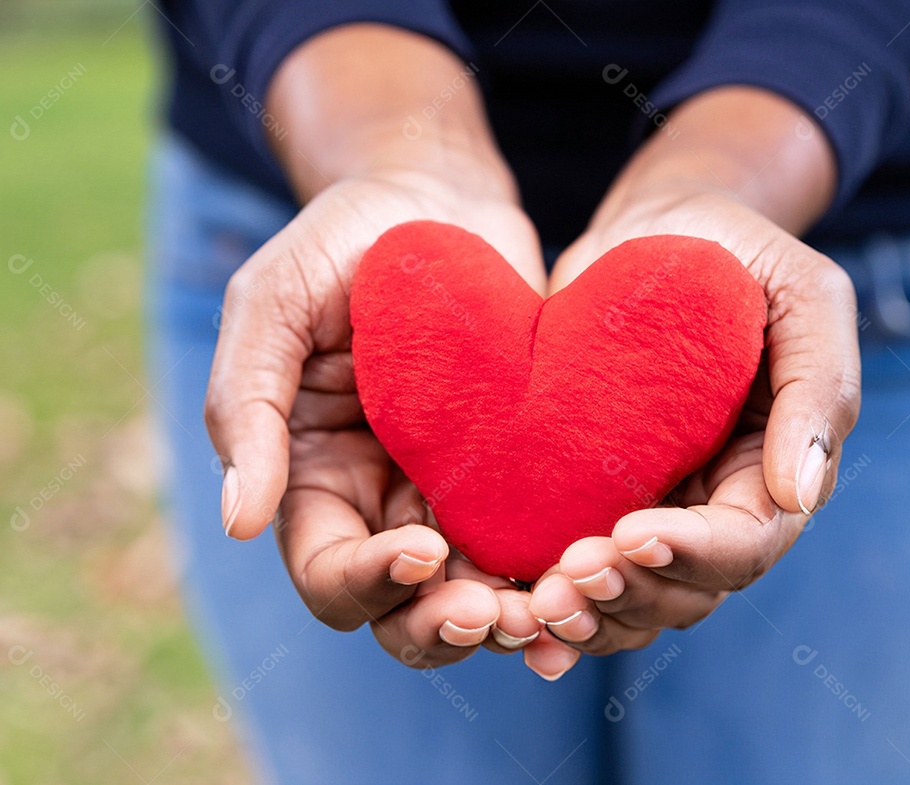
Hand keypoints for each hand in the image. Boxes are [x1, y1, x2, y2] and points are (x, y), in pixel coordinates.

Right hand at [204, 26, 547, 667]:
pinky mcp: (518, 471)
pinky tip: (596, 565)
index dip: (366, 581)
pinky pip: (537, 541)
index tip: (421, 548)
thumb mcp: (272, 305)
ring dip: (510, 616)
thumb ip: (244, 404)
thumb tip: (236, 521)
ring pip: (477, 593)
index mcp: (315, 479)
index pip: (328, 573)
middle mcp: (383, 503)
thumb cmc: (342, 241)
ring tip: (553, 606)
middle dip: (442, 625)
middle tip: (497, 612)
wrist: (437, 201)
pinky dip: (559, 568)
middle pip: (402, 610)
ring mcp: (455, 493)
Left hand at [524, 88, 861, 676]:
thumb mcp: (806, 294)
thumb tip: (801, 493)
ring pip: (630, 596)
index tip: (634, 533)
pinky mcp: (588, 492)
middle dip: (631, 593)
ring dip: (589, 613)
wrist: (654, 229)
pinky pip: (576, 566)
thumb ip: (820, 387)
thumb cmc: (739, 253)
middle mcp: (711, 504)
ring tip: (534, 602)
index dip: (695, 552)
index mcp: (770, 469)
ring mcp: (650, 503)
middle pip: (686, 590)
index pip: (745, 542)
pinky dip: (551, 598)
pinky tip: (512, 605)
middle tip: (569, 574)